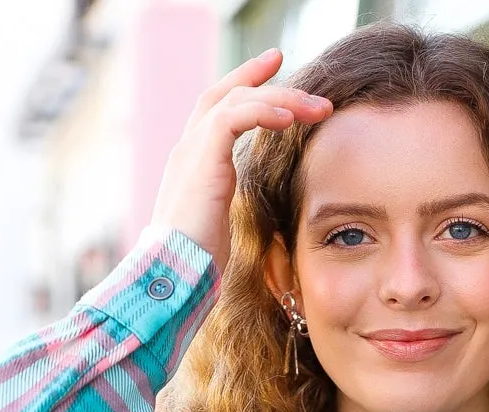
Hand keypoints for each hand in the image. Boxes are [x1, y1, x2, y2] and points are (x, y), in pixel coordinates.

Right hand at [149, 47, 331, 272]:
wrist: (171, 275)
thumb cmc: (196, 265)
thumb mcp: (221, 227)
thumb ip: (233, 205)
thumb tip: (256, 211)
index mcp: (194, 164)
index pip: (218, 111)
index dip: (245, 88)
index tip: (274, 71)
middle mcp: (189, 149)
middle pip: (225, 93)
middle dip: (259, 77)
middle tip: (287, 60)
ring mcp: (192, 151)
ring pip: (236, 101)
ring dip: (281, 98)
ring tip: (316, 106)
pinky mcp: (202, 159)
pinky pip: (233, 117)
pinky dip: (263, 112)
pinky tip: (290, 119)